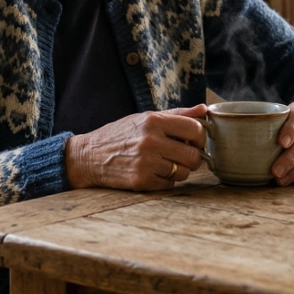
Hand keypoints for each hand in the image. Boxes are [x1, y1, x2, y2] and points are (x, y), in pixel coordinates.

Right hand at [65, 104, 207, 190]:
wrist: (89, 157)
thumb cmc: (120, 134)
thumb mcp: (145, 118)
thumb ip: (177, 114)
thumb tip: (204, 109)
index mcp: (153, 121)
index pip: (195, 129)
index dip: (200, 138)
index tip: (194, 141)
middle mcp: (150, 141)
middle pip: (193, 156)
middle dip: (192, 157)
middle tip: (182, 155)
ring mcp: (146, 162)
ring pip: (183, 172)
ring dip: (178, 170)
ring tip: (164, 163)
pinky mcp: (141, 181)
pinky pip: (170, 184)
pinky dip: (165, 180)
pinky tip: (153, 172)